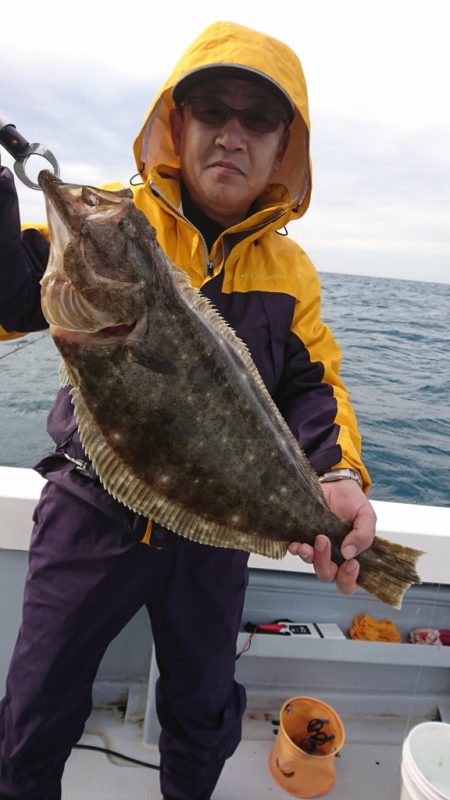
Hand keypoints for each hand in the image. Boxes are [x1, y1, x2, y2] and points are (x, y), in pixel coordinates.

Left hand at [288, 479, 376, 593]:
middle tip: (325, 541)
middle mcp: (333, 556)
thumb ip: (364, 534)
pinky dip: (296, 549)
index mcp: (351, 557)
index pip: (348, 582)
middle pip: (327, 574)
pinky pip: (296, 550)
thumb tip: (348, 553)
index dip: (348, 579)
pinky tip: (297, 542)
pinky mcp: (302, 537)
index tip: (351, 563)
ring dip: (310, 556)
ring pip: (311, 563)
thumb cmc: (353, 502)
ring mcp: (316, 548)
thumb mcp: (366, 515)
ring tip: (313, 539)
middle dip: (325, 564)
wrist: (336, 482)